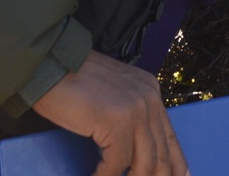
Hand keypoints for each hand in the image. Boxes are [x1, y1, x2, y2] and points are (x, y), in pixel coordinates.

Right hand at [33, 50, 188, 175]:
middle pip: (161, 153)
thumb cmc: (74, 82)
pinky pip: (115, 165)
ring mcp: (135, 110)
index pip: (169, 135)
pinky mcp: (117, 122)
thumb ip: (130, 115)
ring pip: (144, 163)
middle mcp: (149, 99)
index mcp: (151, 91)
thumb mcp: (114, 95)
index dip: (176, 163)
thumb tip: (135, 151)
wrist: (52, 64)